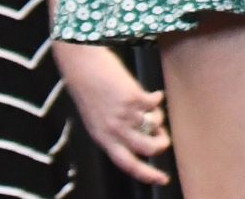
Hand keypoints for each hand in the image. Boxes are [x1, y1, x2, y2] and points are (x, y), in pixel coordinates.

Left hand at [54, 41, 170, 185]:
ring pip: (154, 125)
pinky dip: (157, 98)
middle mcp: (114, 129)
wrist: (81, 65)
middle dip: (161, 144)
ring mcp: (124, 113)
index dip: (147, 175)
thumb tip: (144, 132)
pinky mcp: (133, 97)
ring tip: (154, 109)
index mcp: (103, 138)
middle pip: (147, 148)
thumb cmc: (89, 89)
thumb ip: (115, 131)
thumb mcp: (97, 118)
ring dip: (159, 118)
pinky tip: (153, 94)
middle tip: (162, 136)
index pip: (127, 164)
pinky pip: (156, 104)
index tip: (163, 179)